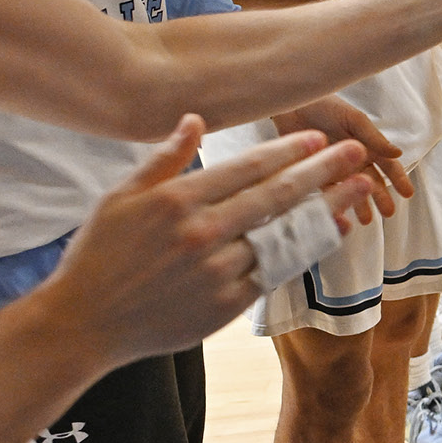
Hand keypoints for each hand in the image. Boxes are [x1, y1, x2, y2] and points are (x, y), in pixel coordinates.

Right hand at [50, 118, 377, 365]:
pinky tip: (330, 231)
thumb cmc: (98, 256)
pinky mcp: (225, 305)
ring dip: (326, 209)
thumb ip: (164, 159)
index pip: (246, 168)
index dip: (286, 151)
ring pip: (284, 234)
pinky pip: (275, 271)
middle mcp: (201, 233)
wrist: (83, 323)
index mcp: (175, 201)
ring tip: (358, 189)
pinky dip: (306, 249)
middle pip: (275, 196)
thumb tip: (196, 119)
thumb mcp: (120, 198)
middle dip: (322, 171)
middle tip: (357, 153)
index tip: (316, 137)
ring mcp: (216, 271)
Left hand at [268, 96, 413, 221]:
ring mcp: (335, 167)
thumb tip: (398, 153)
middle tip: (388, 213)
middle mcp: (353, 158)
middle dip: (382, 197)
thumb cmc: (326, 105)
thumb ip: (375, 138)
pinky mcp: (315, 173)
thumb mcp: (354, 120)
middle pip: (372, 181)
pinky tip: (341, 213)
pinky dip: (336, 202)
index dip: (399, 179)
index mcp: (367, 144)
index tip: (407, 193)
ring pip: (352, 190)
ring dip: (361, 204)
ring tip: (367, 219)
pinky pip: (328, 191)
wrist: (293, 104)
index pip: (388, 165)